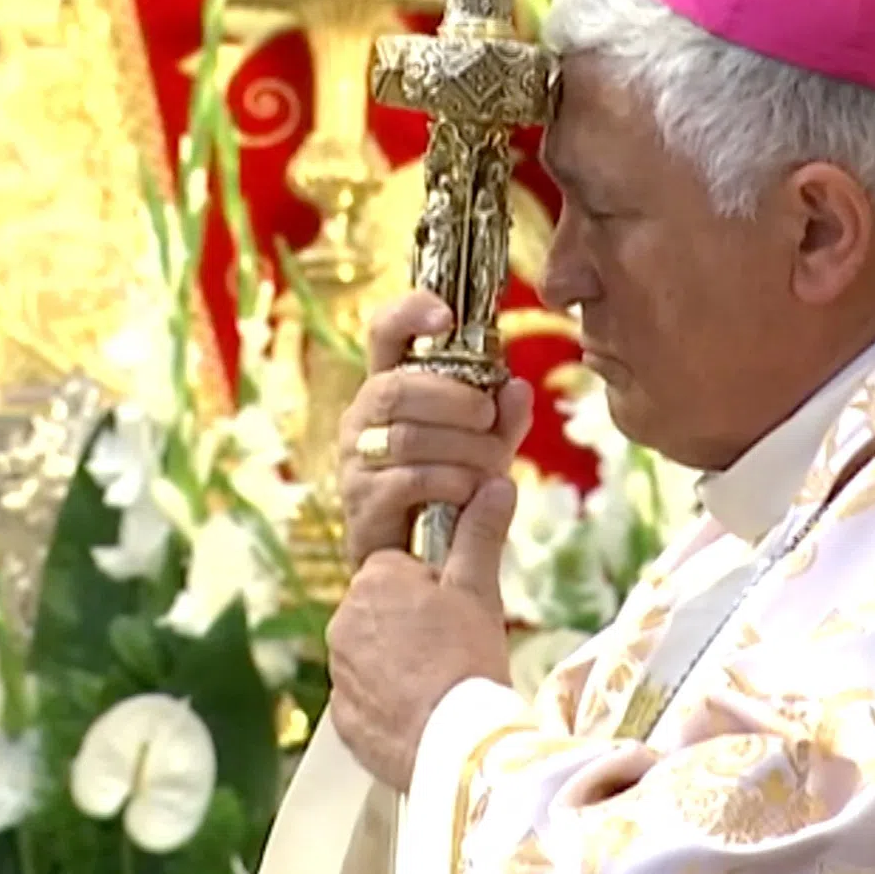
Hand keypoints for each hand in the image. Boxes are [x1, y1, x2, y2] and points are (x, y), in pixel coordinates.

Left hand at [327, 476, 516, 790]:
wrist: (456, 745)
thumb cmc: (469, 657)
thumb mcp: (480, 588)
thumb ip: (481, 532)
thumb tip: (498, 482)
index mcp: (374, 580)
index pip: (399, 567)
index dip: (433, 585)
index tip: (456, 608)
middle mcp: (343, 621)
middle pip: (383, 608)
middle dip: (412, 620)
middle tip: (453, 644)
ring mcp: (338, 673)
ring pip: (372, 652)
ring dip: (398, 659)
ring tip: (441, 679)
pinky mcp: (341, 717)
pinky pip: (365, 696)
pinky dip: (388, 700)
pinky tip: (422, 709)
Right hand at [338, 290, 532, 567]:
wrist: (424, 560)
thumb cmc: (451, 489)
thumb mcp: (488, 446)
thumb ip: (505, 418)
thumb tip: (518, 388)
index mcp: (393, 386)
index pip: (384, 331)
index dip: (410, 313)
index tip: (445, 316)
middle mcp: (364, 415)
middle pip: (399, 387)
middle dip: (454, 400)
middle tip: (488, 419)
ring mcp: (356, 457)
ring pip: (410, 436)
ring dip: (463, 450)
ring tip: (490, 468)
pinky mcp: (360, 500)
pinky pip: (410, 479)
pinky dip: (452, 483)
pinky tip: (470, 492)